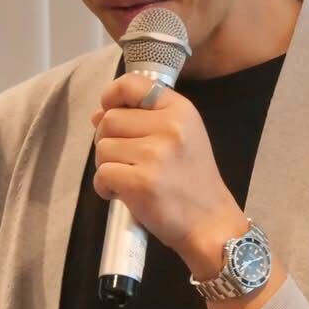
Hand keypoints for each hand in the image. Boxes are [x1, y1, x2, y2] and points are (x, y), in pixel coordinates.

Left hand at [89, 72, 247, 275]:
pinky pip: (102, 173)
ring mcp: (154, 155)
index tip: (108, 110)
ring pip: (102, 147)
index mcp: (180, 110)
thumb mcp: (182, 137)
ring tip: (128, 179)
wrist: (210, 223)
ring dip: (107, 165)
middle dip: (108, 140)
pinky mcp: (140, 182)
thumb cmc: (193, 182)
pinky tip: (121, 193)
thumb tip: (98, 113)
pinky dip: (104, 187)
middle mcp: (169, 127)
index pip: (132, 85)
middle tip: (126, 160)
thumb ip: (145, 119)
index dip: (111, 95)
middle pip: (109, 119)